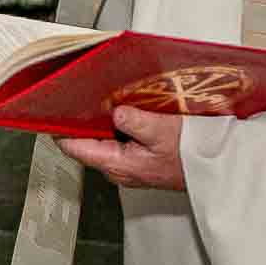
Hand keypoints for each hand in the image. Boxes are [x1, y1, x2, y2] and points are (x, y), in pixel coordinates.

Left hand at [54, 106, 186, 190]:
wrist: (213, 168)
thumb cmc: (190, 154)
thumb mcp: (162, 130)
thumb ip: (134, 121)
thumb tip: (115, 112)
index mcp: (116, 164)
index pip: (73, 147)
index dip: (59, 128)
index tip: (52, 109)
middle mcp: (117, 169)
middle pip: (85, 142)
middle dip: (81, 120)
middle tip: (78, 95)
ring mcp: (126, 166)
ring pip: (101, 140)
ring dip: (100, 121)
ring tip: (99, 98)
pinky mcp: (136, 161)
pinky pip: (116, 141)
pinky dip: (115, 126)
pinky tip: (122, 110)